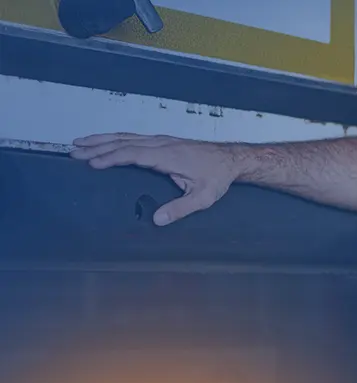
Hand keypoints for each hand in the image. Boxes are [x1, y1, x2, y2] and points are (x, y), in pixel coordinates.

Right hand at [71, 133, 241, 225]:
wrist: (231, 159)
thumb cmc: (218, 177)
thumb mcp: (203, 197)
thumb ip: (180, 208)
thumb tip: (158, 220)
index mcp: (168, 156)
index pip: (133, 154)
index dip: (111, 157)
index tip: (92, 162)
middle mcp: (162, 144)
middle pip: (124, 142)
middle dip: (98, 147)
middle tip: (74, 151)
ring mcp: (162, 141)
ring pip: (127, 137)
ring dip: (102, 139)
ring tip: (80, 142)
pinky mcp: (163, 141)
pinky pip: (134, 137)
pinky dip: (116, 138)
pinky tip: (105, 141)